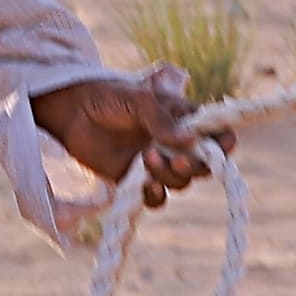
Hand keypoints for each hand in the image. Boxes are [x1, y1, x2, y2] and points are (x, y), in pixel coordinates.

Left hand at [29, 75, 209, 210]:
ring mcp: (157, 164)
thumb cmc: (109, 97)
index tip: (220, 147)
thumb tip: (193, 141)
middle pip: (203, 166)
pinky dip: (156, 196)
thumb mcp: (139, 101)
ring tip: (146, 158)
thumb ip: (163, 121)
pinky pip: (157, 198)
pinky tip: (146, 186)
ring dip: (170, 176)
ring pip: (181, 183)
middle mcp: (175, 145)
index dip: (224, 144)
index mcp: (184, 120)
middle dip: (194, 166)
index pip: (217, 135)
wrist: (71, 113)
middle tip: (175, 160)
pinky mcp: (136, 181)